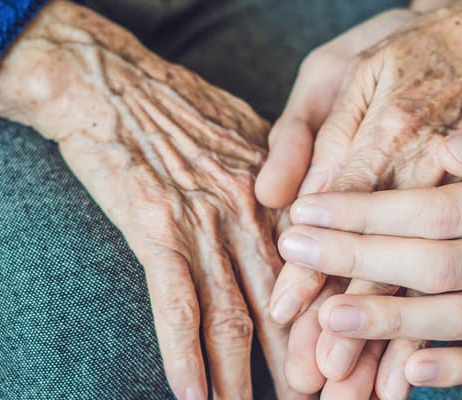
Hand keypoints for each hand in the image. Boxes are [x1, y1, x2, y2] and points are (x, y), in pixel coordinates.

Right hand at [0, 2, 307, 398]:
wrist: (114, 83)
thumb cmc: (184, 111)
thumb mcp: (254, 139)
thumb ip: (284, 187)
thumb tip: (304, 226)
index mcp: (284, 196)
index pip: (321, 276)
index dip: (334, 327)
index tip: (346, 367)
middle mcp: (256, 214)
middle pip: (289, 305)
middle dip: (304, 364)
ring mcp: (207, 223)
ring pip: (236, 316)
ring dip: (247, 378)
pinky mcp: (157, 229)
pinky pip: (176, 303)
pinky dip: (185, 355)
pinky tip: (193, 396)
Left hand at [260, 1, 461, 396]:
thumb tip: (449, 153)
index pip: (439, 210)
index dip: (368, 214)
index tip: (311, 212)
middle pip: (438, 267)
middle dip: (358, 264)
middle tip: (295, 256)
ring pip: (461, 320)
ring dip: (390, 324)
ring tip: (326, 319)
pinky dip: (456, 370)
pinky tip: (406, 369)